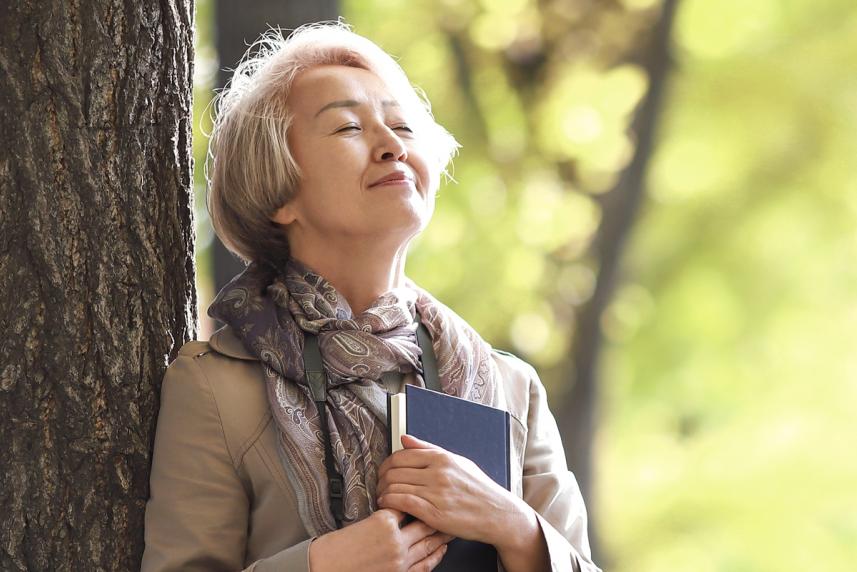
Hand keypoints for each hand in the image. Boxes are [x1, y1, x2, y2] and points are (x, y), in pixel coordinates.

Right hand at [308, 507, 452, 571]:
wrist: (326, 566)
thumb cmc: (338, 546)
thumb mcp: (362, 521)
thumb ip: (384, 514)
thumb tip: (401, 508)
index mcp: (383, 521)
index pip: (410, 504)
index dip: (421, 499)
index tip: (431, 493)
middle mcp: (395, 540)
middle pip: (425, 523)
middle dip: (439, 514)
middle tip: (450, 506)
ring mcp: (399, 560)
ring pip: (429, 543)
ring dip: (442, 534)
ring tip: (452, 526)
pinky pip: (425, 565)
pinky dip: (435, 556)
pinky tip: (441, 549)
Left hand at [376, 434, 528, 547]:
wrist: (497, 513)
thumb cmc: (478, 488)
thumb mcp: (458, 462)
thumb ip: (428, 449)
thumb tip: (404, 438)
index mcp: (442, 458)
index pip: (401, 455)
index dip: (387, 464)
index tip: (384, 471)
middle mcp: (438, 473)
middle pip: (395, 471)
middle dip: (382, 479)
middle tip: (379, 485)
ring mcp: (437, 493)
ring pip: (396, 486)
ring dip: (383, 492)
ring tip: (382, 496)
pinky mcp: (435, 514)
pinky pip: (403, 503)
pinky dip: (390, 503)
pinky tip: (387, 504)